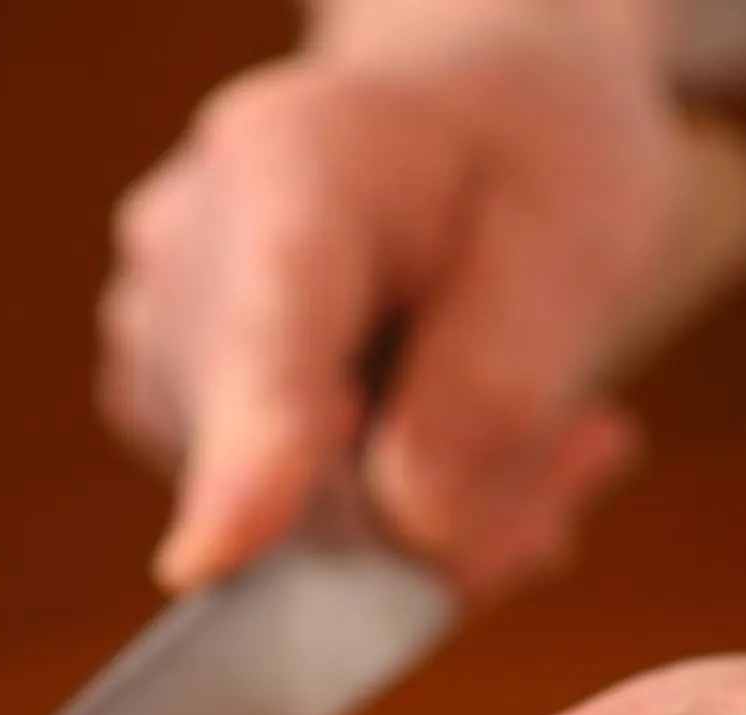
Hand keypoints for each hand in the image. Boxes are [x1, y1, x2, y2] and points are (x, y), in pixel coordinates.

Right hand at [103, 0, 684, 597]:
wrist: (461, 126)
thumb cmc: (524, 159)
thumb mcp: (582, 236)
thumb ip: (502, 383)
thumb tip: (408, 528)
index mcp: (297, 165)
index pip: (272, 337)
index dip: (252, 458)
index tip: (211, 558)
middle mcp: (184, 258)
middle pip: (309, 481)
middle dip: (459, 504)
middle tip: (591, 443)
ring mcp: (154, 347)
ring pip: (302, 531)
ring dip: (440, 515)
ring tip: (531, 418)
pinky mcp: (160, 419)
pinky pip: (285, 538)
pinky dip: (389, 520)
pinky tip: (447, 435)